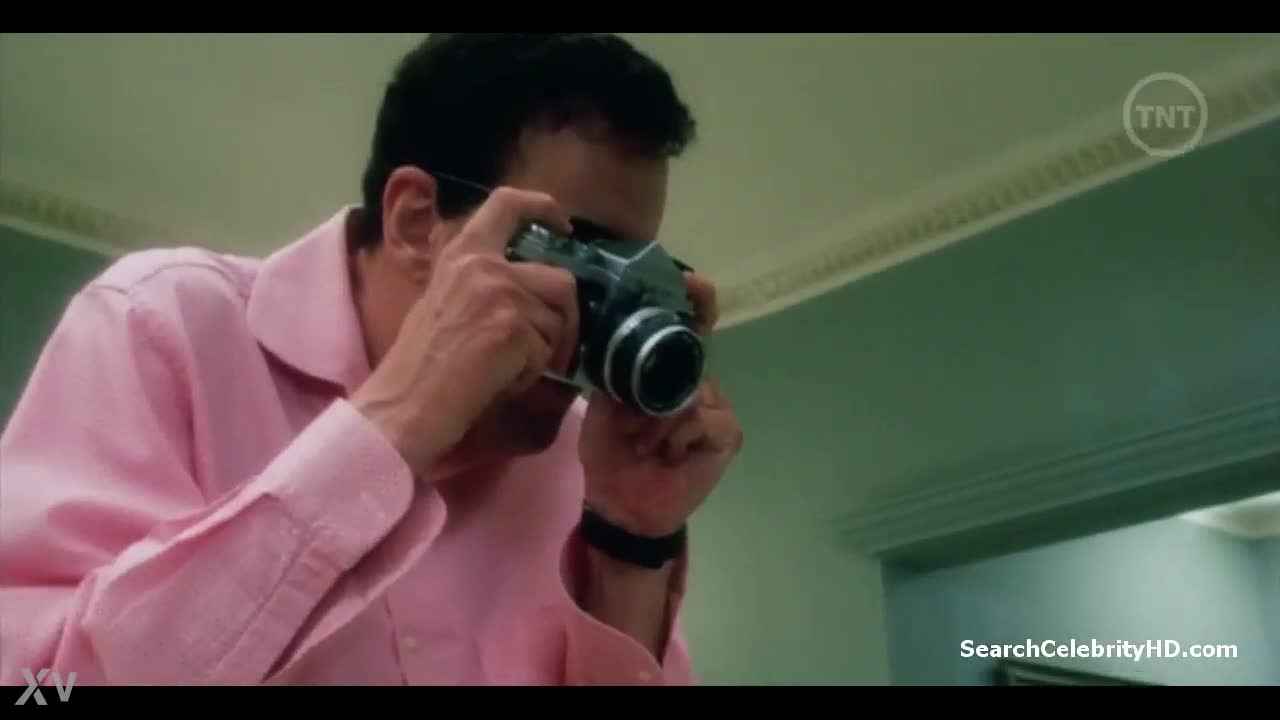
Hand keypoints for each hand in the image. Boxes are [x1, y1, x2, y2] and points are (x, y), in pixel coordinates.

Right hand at [351, 187, 579, 476]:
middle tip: (549, 346)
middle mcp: (482, 265)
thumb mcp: (444, 299)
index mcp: (462, 253)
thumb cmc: (420, 364)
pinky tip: (501, 381)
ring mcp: (500, 294)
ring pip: (561, 318)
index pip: (508, 203)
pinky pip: (549, 351)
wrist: (404, 404)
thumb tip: (534, 285)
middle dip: (565, 318)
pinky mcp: (513, 328)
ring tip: (510, 366)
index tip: (562, 225)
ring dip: (546, 349)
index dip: (544, 207)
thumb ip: (483, 280)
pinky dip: (533, 373)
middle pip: (561, 278)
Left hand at [578, 273, 743, 537]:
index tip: (693, 280)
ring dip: (658, 420)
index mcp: (669, 370)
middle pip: (690, 359)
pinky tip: (665, 455)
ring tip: (643, 443)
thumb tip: (623, 333)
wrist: (622, 502)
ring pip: (692, 391)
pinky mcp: (727, 433)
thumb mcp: (607, 400)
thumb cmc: (613, 450)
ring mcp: (717, 407)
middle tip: (635, 421)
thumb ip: (621, 367)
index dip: (694, 301)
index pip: (689, 327)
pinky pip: (702, 419)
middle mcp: (698, 382)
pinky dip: (675, 437)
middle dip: (657, 388)